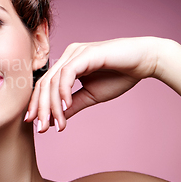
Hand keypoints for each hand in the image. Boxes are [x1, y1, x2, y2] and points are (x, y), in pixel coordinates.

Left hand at [25, 37, 159, 132]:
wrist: (145, 61)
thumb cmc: (119, 75)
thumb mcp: (90, 96)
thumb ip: (72, 106)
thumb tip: (54, 120)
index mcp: (66, 64)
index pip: (44, 85)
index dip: (37, 104)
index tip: (35, 124)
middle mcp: (67, 56)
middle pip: (45, 84)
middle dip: (41, 108)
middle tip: (41, 128)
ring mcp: (75, 53)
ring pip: (53, 81)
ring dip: (53, 105)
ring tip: (57, 124)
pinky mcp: (85, 53)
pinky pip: (68, 73)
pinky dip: (64, 91)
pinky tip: (66, 106)